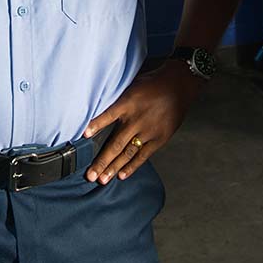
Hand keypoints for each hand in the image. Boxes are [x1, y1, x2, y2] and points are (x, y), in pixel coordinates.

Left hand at [83, 60, 201, 183]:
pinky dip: (132, 166)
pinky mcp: (159, 138)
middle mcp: (137, 119)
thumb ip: (118, 99)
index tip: (83, 135)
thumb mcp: (132, 85)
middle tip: (90, 175)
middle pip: (116, 143)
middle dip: (102, 161)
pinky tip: (122, 175)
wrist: (179, 85)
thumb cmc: (153, 83)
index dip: (95, 125)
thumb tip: (99, 106)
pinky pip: (143, 155)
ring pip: (127, 153)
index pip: (107, 116)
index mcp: (128, 103)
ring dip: (114, 167)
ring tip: (102, 179)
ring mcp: (148, 131)